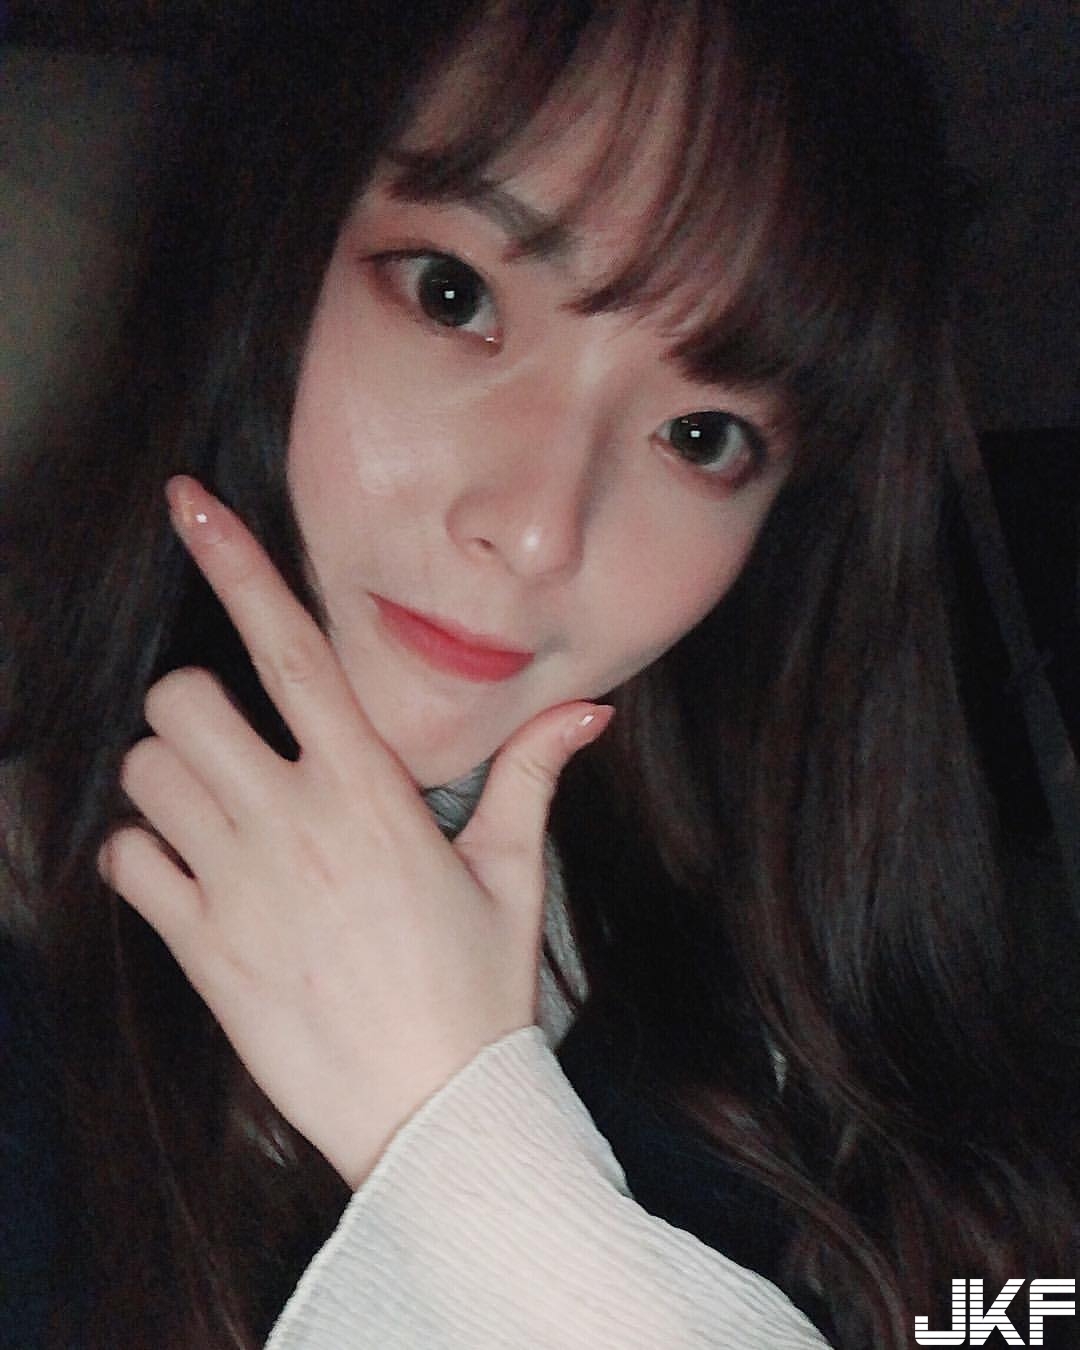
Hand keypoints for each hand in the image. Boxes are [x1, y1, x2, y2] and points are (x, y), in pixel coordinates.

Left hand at [100, 476, 612, 1187]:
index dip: (236, 562)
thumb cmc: (477, 991)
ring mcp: (239, 887)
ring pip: (145, 773)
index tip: (189, 503)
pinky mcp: (201, 951)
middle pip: (181, 700)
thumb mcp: (513, 875)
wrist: (435, 1117)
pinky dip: (142, 856)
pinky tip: (190, 877)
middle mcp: (294, 822)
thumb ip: (534, 774)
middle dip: (194, 707)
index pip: (290, 648)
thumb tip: (590, 709)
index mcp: (370, 789)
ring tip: (217, 812)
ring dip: (168, 777)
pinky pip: (127, 862)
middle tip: (237, 747)